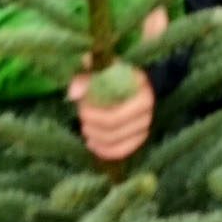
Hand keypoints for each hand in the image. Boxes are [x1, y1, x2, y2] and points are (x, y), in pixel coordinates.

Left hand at [66, 8, 168, 161]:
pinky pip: (122, 151)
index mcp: (140, 91)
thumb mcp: (98, 69)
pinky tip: (92, 144)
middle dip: (93, 127)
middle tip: (82, 118)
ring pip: (116, 143)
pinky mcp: (139, 138)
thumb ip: (85, 78)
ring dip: (96, 138)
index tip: (81, 108)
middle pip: (114, 130)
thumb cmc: (110, 73)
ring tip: (86, 129)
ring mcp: (144, 127)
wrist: (126, 80)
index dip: (94, 115)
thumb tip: (73, 94)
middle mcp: (147, 111)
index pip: (115, 114)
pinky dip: (105, 151)